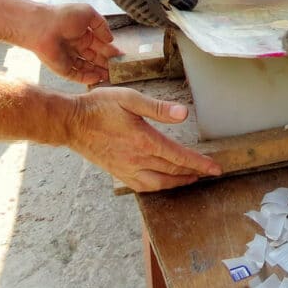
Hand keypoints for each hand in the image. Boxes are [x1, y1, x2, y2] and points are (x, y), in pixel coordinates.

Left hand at [29, 3, 120, 84]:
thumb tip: (111, 39)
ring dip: (100, 72)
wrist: (42, 27)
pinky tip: (98, 78)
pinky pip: (78, 75)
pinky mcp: (63, 69)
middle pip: (96, 58)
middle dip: (108, 63)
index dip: (112, 51)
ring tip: (112, 76)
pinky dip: (88, 78)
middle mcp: (78, 47)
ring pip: (89, 68)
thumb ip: (102, 26)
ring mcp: (71, 59)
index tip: (122, 57)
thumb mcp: (88, 14)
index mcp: (84, 34)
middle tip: (120, 69)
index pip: (101, 45)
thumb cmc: (64, 16)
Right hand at [66, 87, 221, 191]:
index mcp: (144, 141)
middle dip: (194, 173)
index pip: (180, 156)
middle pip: (173, 171)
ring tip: (191, 179)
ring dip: (178, 183)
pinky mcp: (118, 173)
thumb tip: (184, 113)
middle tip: (209, 173)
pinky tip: (163, 183)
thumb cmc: (100, 107)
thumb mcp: (130, 99)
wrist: (72, 123)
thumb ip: (158, 108)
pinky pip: (143, 187)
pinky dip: (158, 187)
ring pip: (160, 183)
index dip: (200, 164)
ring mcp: (127, 169)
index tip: (216, 169)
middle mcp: (138, 160)